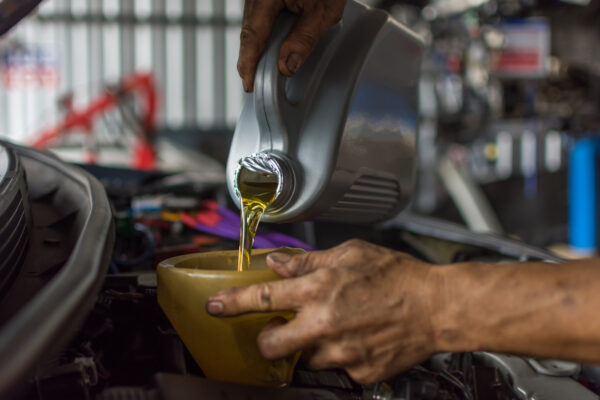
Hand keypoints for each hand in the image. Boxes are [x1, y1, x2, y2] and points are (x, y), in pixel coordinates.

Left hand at [206, 239, 439, 383]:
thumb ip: (309, 261)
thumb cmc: (397, 276)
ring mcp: (342, 352)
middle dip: (266, 341)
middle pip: (272, 345)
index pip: (263, 298)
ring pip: (305, 360)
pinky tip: (357, 339)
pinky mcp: (360, 372)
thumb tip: (278, 262)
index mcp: (319, 289)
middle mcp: (325, 323)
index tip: (214, 307)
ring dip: (308, 347)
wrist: (436, 306)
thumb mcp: (350, 254)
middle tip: (277, 333)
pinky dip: (340, 355)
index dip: (232, 303)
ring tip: (331, 330)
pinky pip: (338, 368)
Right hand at [238, 0, 346, 91]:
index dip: (249, 63)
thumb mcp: (323, 11)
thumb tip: (287, 66)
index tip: (249, 84)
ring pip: (252, 25)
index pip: (253, 36)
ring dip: (258, 47)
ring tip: (261, 70)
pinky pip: (259, 17)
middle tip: (253, 84)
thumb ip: (304, 38)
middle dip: (251, 58)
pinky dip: (263, 34)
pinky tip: (271, 47)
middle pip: (249, 32)